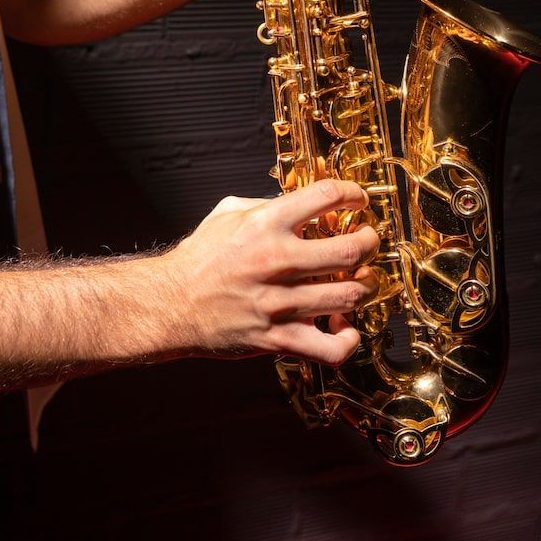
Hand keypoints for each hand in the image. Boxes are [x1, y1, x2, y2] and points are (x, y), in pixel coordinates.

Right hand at [164, 180, 379, 364]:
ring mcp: (279, 302)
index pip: (326, 195)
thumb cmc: (201, 257)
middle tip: (368, 240)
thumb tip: (306, 196)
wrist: (171, 303)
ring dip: (364, 285)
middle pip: (350, 250)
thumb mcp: (229, 211)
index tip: (357, 199)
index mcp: (266, 223)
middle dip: (370, 242)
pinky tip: (343, 326)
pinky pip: (330, 348)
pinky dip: (347, 339)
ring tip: (359, 278)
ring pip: (348, 295)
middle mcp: (276, 260)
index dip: (352, 192)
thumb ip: (269, 202)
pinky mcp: (278, 338)